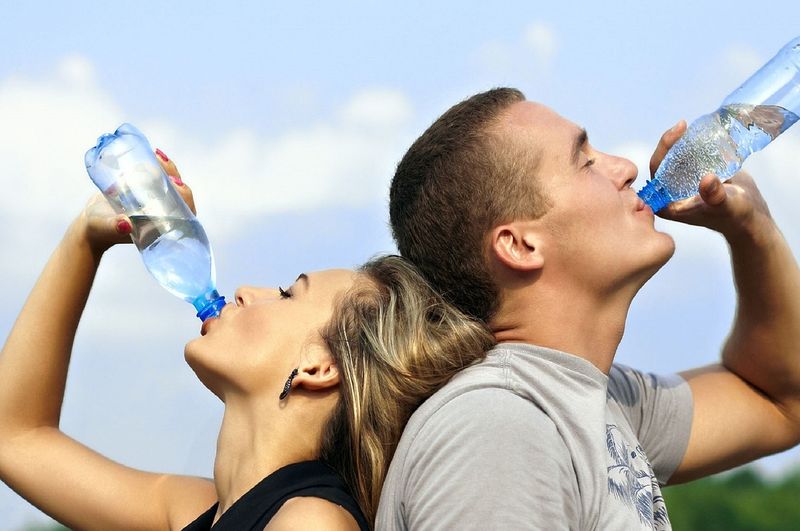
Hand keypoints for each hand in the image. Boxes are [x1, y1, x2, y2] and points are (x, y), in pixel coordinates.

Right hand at [78, 150, 196, 254]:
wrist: (91, 223)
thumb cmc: (100, 230)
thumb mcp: (106, 228)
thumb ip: (114, 227)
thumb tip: (125, 224)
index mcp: (163, 224)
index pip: (184, 212)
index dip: (185, 197)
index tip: (176, 183)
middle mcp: (163, 212)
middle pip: (179, 194)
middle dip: (175, 177)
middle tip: (163, 163)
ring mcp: (155, 200)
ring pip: (170, 182)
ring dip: (167, 168)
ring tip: (157, 155)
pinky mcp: (146, 189)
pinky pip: (158, 176)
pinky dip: (157, 165)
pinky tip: (154, 153)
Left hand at [648, 121, 773, 241]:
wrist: (750, 216)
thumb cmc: (736, 216)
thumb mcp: (726, 205)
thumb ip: (715, 195)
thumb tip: (707, 179)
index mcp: (667, 204)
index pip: (657, 172)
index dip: (663, 150)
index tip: (676, 133)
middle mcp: (671, 194)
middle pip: (664, 162)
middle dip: (670, 142)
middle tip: (682, 125)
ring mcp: (682, 184)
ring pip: (675, 157)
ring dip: (681, 142)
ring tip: (689, 127)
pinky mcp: (694, 176)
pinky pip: (689, 157)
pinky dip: (693, 145)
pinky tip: (699, 133)